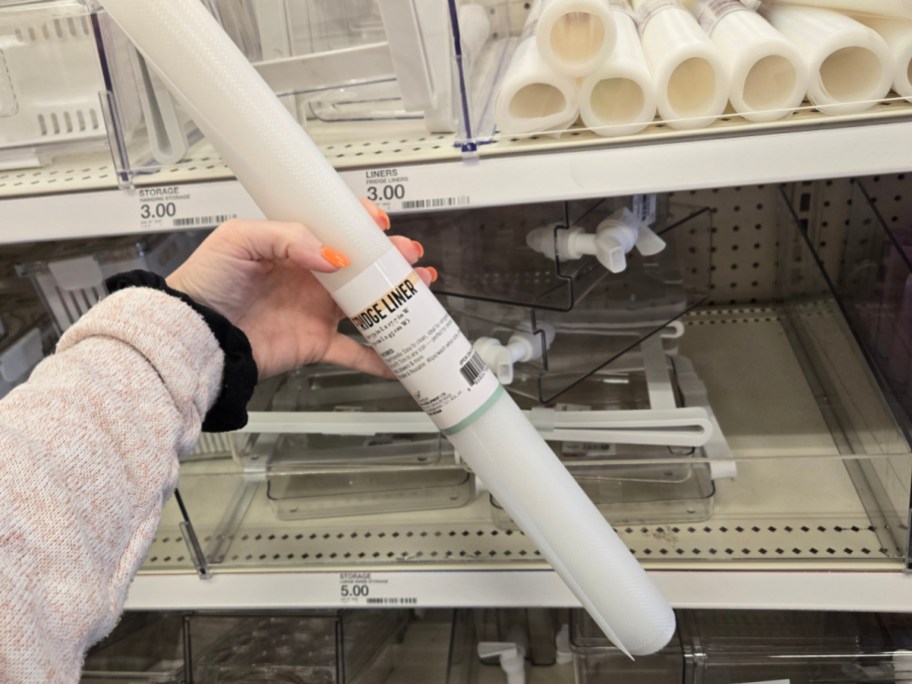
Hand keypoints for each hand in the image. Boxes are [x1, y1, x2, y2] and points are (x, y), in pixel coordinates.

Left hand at [166, 201, 434, 378]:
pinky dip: (380, 357)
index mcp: (295, 247)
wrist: (196, 333)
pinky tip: (401, 356)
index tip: (380, 222)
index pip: (337, 228)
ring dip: (397, 299)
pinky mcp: (316, 343)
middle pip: (363, 265)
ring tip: (421, 294)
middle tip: (411, 257)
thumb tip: (333, 255)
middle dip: (393, 259)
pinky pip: (355, 351)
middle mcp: (311, 278)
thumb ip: (289, 238)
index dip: (362, 223)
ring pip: (368, 304)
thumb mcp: (240, 239)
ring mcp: (316, 311)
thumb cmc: (206, 283)